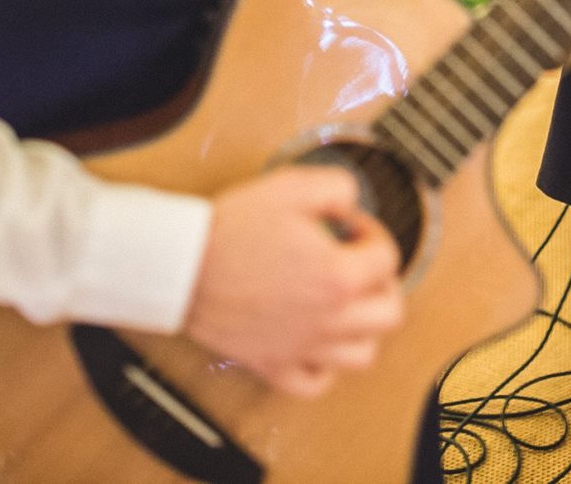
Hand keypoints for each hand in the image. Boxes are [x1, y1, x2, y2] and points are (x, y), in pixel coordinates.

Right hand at [181, 166, 403, 397]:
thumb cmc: (230, 230)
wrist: (182, 265)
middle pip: (389, 313)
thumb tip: (351, 202)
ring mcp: (301, 346)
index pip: (387, 258)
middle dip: (382, 283)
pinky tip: (315, 341)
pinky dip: (324, 366)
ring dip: (364, 328)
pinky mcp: (273, 364)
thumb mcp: (291, 186)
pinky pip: (315, 382)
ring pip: (363, 355)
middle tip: (361, 266)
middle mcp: (327, 319)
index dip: (373, 232)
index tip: (353, 228)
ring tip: (347, 305)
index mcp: (337, 277)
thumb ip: (337, 187)